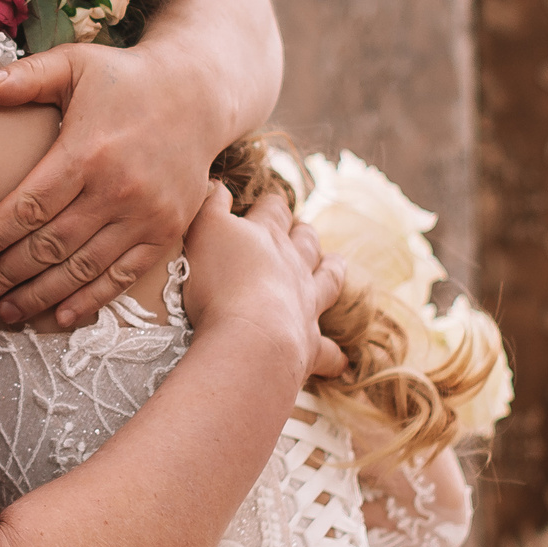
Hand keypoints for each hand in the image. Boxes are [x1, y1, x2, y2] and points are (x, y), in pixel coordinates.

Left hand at [0, 41, 228, 327]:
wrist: (199, 92)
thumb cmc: (127, 78)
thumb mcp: (76, 64)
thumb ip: (26, 77)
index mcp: (87, 151)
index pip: (29, 207)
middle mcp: (117, 189)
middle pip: (50, 245)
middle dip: (7, 274)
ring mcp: (145, 215)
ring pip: (82, 268)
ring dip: (41, 295)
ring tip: (7, 311)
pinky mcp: (166, 231)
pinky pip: (123, 276)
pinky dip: (91, 300)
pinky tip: (60, 316)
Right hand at [179, 185, 346, 382]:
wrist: (249, 337)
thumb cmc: (221, 282)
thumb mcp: (204, 230)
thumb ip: (209, 203)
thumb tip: (217, 184)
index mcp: (266, 235)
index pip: (273, 209)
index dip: (270, 204)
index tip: (265, 204)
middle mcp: (293, 265)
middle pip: (305, 240)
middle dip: (302, 232)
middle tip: (300, 229)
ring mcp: (306, 303)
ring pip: (328, 280)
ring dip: (331, 270)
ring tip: (336, 263)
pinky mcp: (309, 344)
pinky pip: (329, 351)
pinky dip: (337, 356)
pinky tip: (344, 362)